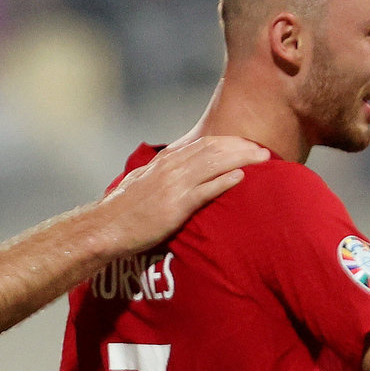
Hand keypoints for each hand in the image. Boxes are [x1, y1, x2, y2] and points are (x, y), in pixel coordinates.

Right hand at [94, 136, 268, 254]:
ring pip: (214, 164)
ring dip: (241, 160)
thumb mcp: (142, 183)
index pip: (203, 144)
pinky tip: (240, 178)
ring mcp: (174, 186)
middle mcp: (171, 168)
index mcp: (165, 162)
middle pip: (214, 149)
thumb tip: (174, 170)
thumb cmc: (123, 211)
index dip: (229, 142)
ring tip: (262, 161)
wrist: (106, 228)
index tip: (248, 145)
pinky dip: (224, 182)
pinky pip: (205, 190)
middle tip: (264, 151)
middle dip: (242, 148)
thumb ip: (161, 174)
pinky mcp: (175, 206)